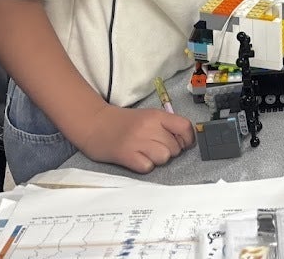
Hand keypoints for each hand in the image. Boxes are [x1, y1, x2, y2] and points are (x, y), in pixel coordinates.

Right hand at [72, 103, 193, 173]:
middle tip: (155, 148)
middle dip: (169, 151)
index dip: (188, 139)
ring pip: (164, 158)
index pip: (185, 127)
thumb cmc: (124, 122)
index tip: (183, 143)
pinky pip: (147, 167)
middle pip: (175, 147)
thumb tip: (186, 141)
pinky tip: (137, 159)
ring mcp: (137, 141)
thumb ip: (166, 126)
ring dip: (157, 159)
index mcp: (157, 115)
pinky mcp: (126, 155)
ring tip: (146, 153)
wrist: (95, 123)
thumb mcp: (148, 117)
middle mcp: (149, 127)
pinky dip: (144, 166)